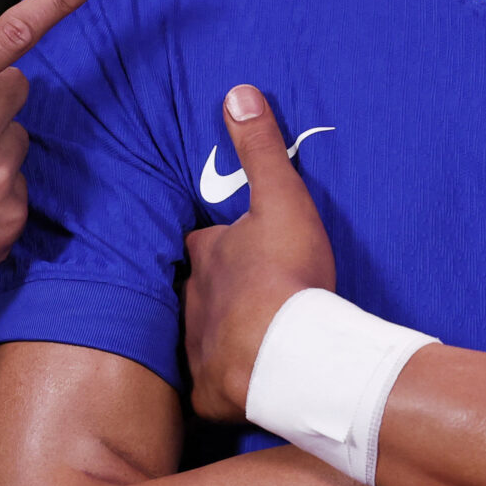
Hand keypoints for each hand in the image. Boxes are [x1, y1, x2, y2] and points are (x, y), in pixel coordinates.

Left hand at [182, 85, 336, 422]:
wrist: (293, 355)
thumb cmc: (288, 276)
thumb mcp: (281, 200)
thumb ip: (261, 149)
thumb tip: (237, 92)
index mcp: (209, 255)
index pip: (203, 242)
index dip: (218, 243)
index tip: (235, 245)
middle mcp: (192, 300)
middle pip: (198, 290)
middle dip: (216, 292)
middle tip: (244, 297)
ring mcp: (197, 349)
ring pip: (202, 338)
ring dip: (221, 336)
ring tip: (246, 341)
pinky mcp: (208, 392)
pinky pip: (211, 388)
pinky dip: (225, 385)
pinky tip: (243, 387)